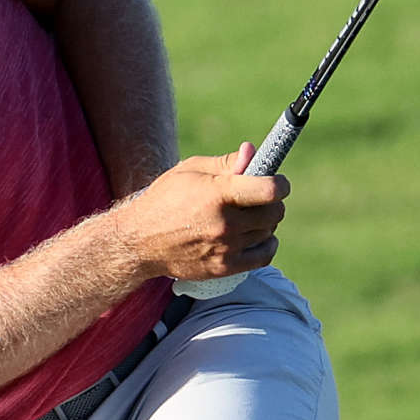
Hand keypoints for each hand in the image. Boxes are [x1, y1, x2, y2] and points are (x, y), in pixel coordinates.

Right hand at [115, 145, 287, 281]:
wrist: (139, 241)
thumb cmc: (164, 199)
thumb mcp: (190, 171)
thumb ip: (226, 163)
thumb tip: (253, 152)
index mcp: (217, 194)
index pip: (269, 190)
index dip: (280, 183)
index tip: (278, 181)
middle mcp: (224, 224)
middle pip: (274, 212)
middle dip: (273, 201)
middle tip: (260, 198)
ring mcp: (225, 248)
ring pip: (269, 232)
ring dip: (266, 222)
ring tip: (248, 215)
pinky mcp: (224, 267)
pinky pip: (264, 256)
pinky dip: (267, 244)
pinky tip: (257, 236)